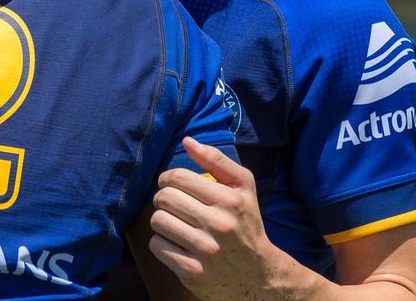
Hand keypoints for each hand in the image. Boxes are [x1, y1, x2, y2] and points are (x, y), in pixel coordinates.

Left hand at [149, 138, 286, 299]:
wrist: (258, 274)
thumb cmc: (245, 223)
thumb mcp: (243, 187)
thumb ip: (217, 160)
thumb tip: (187, 141)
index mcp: (230, 200)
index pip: (178, 177)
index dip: (168, 178)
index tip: (171, 184)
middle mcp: (219, 225)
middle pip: (164, 198)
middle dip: (163, 198)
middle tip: (172, 204)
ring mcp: (205, 251)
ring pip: (158, 221)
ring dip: (161, 220)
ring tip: (175, 222)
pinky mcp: (193, 272)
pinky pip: (157, 246)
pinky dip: (161, 242)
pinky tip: (176, 242)